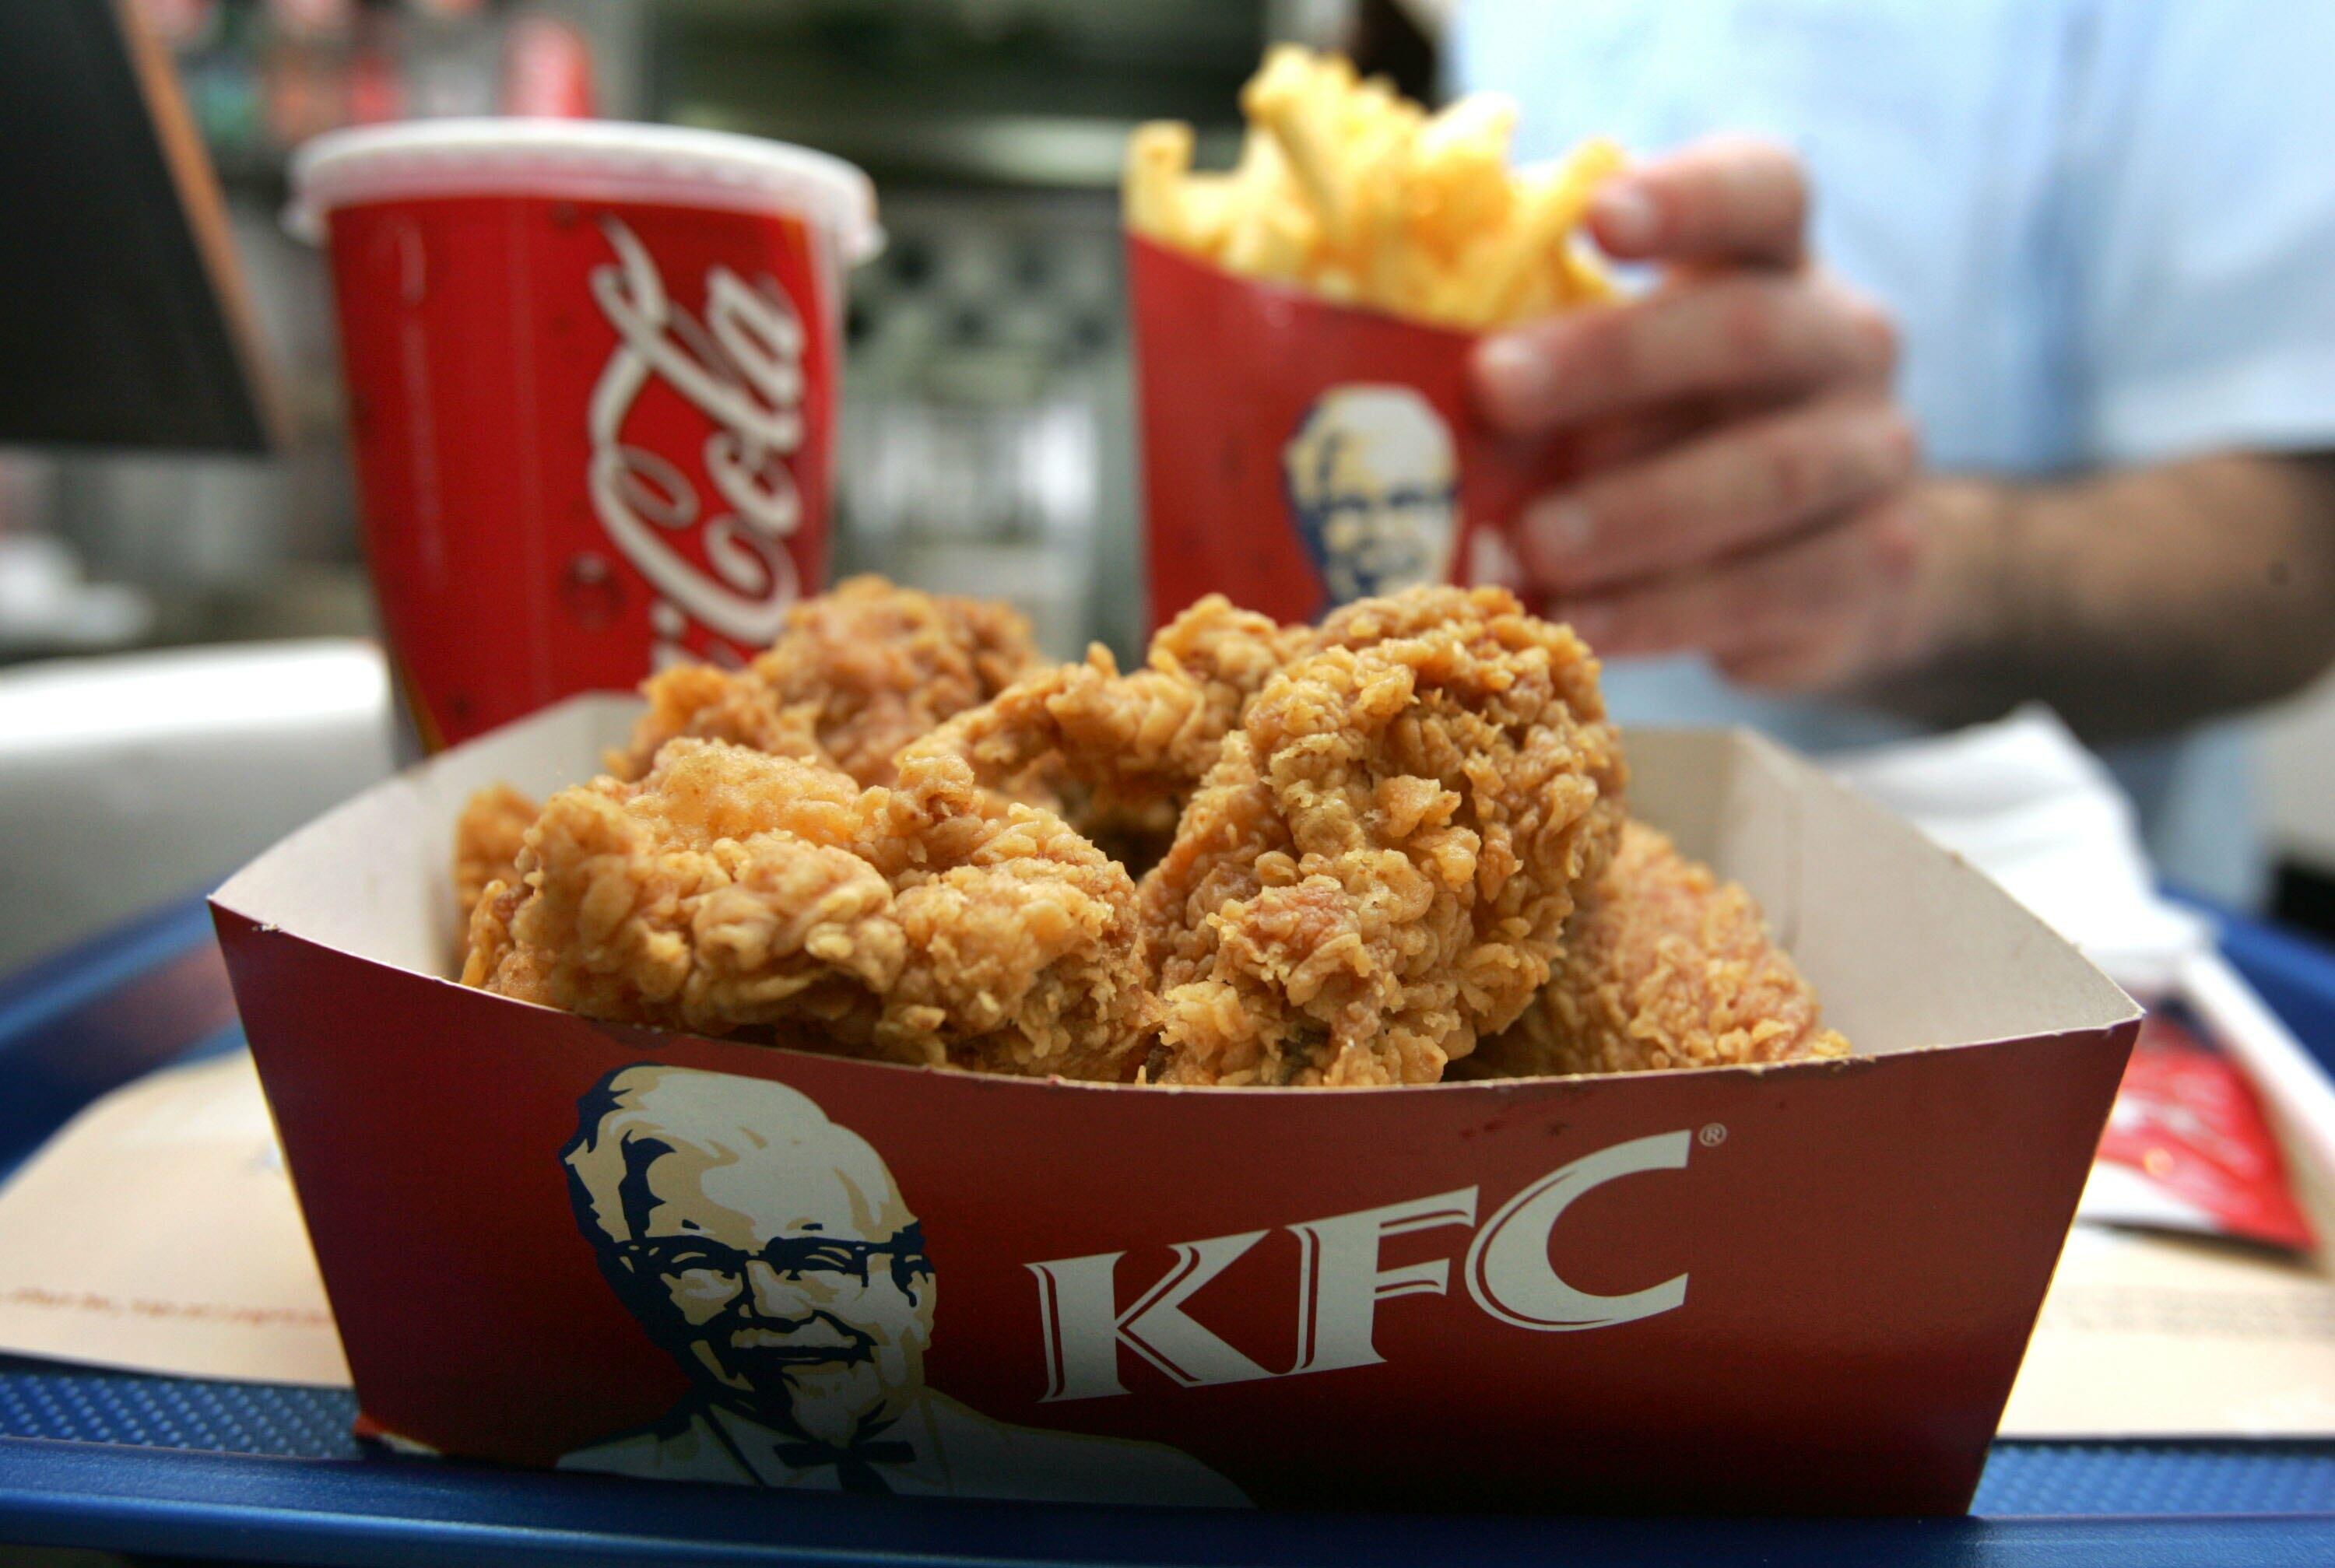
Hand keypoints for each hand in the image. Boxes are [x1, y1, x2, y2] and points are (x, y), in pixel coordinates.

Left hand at [1471, 136, 1930, 691]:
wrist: (1827, 559)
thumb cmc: (1666, 430)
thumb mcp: (1611, 368)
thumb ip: (1533, 344)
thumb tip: (1366, 363)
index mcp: (1774, 256)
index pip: (1758, 189)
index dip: (1684, 198)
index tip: (1597, 218)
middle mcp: (1844, 339)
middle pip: (1745, 330)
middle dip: (1609, 361)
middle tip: (1495, 390)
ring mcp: (1873, 453)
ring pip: (1769, 474)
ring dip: (1636, 512)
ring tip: (1533, 547)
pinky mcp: (1875, 564)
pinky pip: (1773, 589)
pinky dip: (1664, 611)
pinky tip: (1580, 625)